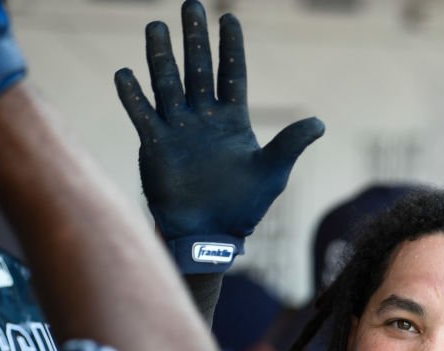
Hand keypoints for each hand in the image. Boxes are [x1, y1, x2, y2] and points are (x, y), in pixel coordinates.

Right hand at [115, 0, 323, 273]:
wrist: (209, 235)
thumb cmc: (243, 207)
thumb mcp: (272, 173)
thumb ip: (290, 144)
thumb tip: (319, 122)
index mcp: (233, 120)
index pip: (232, 74)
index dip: (230, 46)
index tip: (228, 17)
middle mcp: (203, 118)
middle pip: (197, 69)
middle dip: (194, 38)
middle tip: (190, 5)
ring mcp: (177, 130)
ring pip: (167, 84)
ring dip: (160, 57)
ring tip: (155, 26)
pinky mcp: (156, 146)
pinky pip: (143, 115)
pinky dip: (133, 95)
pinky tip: (124, 73)